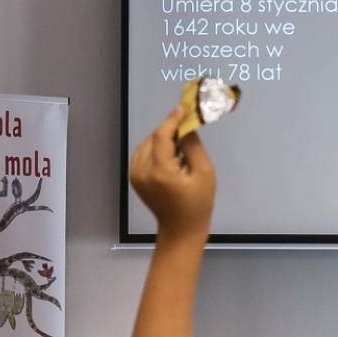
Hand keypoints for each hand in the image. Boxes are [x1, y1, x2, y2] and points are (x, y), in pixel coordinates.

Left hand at [129, 107, 214, 241]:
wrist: (180, 228)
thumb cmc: (198, 203)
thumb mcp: (204, 172)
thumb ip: (193, 146)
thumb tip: (185, 125)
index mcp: (160, 170)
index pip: (162, 135)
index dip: (173, 119)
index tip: (184, 108)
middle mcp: (142, 170)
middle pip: (154, 137)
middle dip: (170, 131)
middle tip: (187, 131)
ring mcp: (135, 174)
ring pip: (147, 143)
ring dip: (162, 140)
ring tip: (179, 149)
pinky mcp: (133, 176)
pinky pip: (143, 153)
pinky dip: (155, 149)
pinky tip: (169, 158)